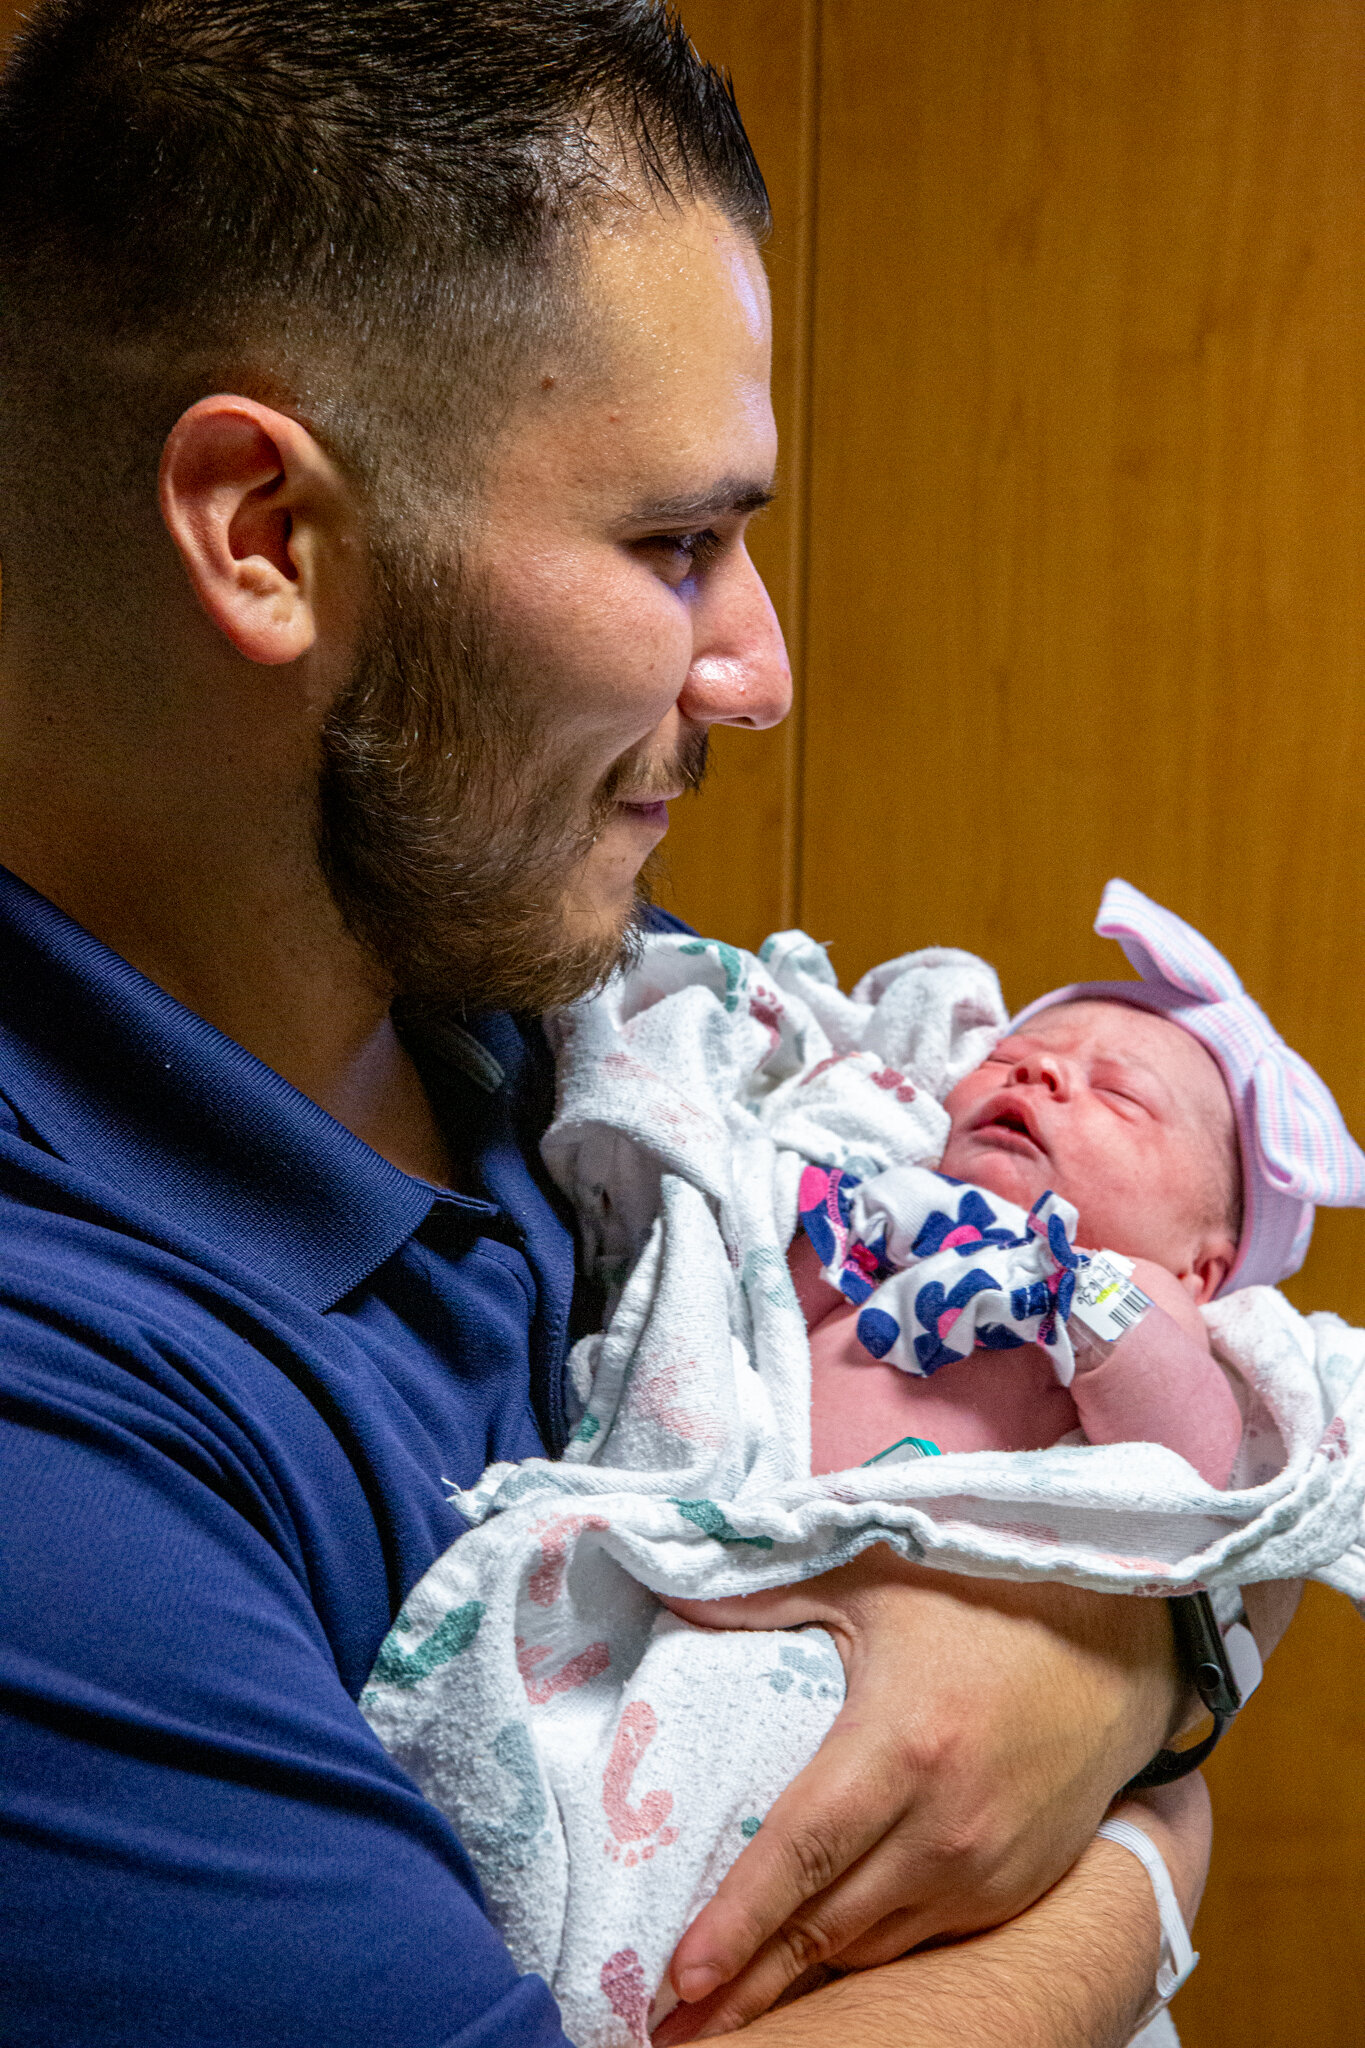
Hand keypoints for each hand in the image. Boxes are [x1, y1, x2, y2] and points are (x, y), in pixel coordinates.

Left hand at [657, 1546, 1178, 2039]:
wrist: (1121, 1645)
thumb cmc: (988, 1599)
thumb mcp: (875, 1574)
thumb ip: (767, 1591)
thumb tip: (670, 1589)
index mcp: (902, 1746)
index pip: (800, 1853)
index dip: (736, 1923)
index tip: (677, 1976)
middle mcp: (946, 1826)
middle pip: (826, 1929)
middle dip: (746, 1985)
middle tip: (672, 2024)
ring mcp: (988, 1870)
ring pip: (874, 1952)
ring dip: (804, 1985)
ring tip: (730, 2016)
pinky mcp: (1017, 1891)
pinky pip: (925, 1945)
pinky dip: (868, 1961)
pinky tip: (819, 1977)